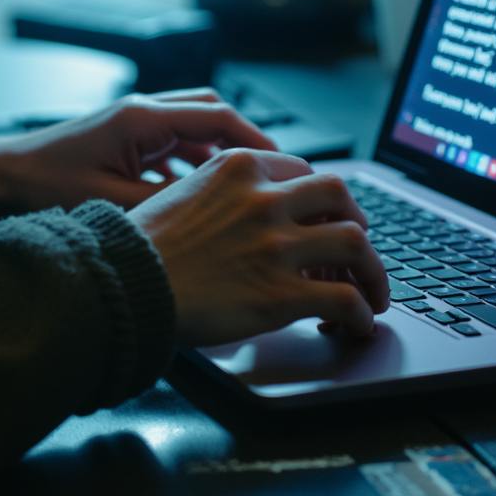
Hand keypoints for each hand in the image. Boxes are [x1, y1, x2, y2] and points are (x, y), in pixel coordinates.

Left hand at [0, 90, 276, 220]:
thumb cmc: (40, 186)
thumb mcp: (109, 205)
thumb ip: (164, 207)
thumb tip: (211, 216)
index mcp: (140, 118)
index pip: (216, 116)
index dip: (255, 139)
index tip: (282, 162)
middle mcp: (139, 111)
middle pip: (209, 112)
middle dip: (242, 139)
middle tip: (268, 171)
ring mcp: (130, 123)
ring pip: (190, 127)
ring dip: (215, 152)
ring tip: (240, 187)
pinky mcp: (121, 139)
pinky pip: (169, 143)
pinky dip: (188, 163)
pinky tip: (194, 194)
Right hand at [128, 150, 388, 344]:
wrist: (122, 285)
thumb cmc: (141, 247)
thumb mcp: (181, 194)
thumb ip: (221, 195)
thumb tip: (243, 214)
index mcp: (238, 169)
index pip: (304, 172)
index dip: (321, 200)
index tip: (323, 220)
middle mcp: (264, 200)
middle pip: (341, 195)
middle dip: (357, 222)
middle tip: (357, 250)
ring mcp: (276, 246)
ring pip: (357, 244)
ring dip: (373, 272)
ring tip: (372, 295)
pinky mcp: (280, 294)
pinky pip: (345, 300)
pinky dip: (361, 315)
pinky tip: (357, 326)